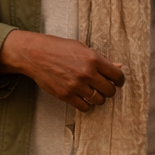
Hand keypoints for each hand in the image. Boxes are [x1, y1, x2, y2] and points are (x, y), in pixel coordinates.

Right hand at [0, 31, 123, 111]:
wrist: (34, 54)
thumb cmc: (58, 48)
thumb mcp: (81, 48)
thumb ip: (101, 59)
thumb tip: (118, 67)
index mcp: (93, 58)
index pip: (117, 76)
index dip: (119, 80)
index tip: (116, 82)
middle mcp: (86, 73)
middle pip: (110, 90)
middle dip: (109, 90)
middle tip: (103, 87)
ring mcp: (75, 85)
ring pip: (98, 100)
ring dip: (97, 98)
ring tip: (91, 92)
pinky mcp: (65, 95)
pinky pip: (84, 107)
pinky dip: (86, 104)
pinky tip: (82, 97)